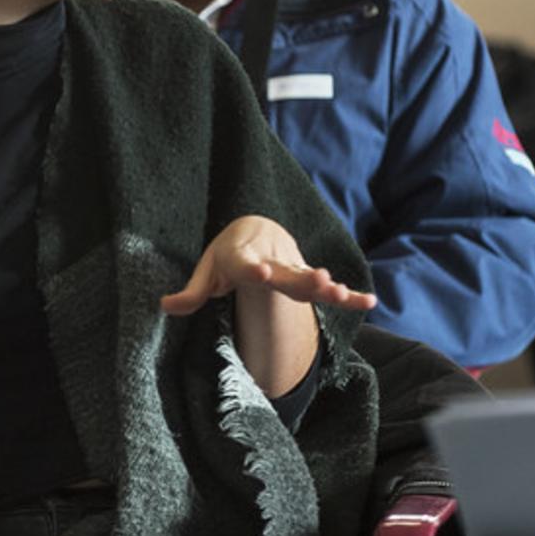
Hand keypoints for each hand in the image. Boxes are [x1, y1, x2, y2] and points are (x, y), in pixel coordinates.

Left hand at [161, 215, 376, 316]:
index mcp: (243, 259)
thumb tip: (165, 306)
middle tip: (321, 279)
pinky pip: (330, 290)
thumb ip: (192, 292)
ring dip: (327, 287)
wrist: (256, 229)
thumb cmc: (227, 254)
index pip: (248, 265)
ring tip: (342, 293)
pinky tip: (369, 302)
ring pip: (310, 280)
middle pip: (288, 273)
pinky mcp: (306, 280)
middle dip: (303, 277)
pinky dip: (349, 296)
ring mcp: (292, 271)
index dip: (254, 269)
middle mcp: (273, 264)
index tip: (262, 272)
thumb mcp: (207, 270)